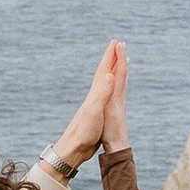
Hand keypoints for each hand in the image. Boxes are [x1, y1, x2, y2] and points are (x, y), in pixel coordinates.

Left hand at [57, 41, 123, 172]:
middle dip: (111, 58)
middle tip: (117, 45)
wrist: (73, 148)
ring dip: (110, 70)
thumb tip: (109, 74)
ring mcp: (94, 104)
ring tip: (115, 63)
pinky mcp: (96, 113)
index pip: (105, 70)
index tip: (117, 42)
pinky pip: (105, 93)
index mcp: (96, 94)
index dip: (111, 56)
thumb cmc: (83, 132)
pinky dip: (109, 86)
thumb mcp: (94, 111)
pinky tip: (108, 88)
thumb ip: (102, 93)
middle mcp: (94, 96)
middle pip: (104, 72)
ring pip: (104, 82)